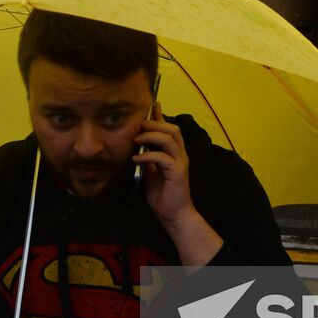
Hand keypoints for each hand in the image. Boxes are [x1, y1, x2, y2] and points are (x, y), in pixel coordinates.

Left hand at [134, 104, 222, 266]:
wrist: (173, 214)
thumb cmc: (162, 194)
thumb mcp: (151, 171)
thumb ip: (149, 157)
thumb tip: (138, 144)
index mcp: (175, 152)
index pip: (169, 128)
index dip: (160, 115)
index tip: (152, 103)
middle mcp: (180, 154)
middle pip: (172, 128)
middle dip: (154, 123)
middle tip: (137, 126)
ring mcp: (181, 163)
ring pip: (170, 139)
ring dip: (151, 136)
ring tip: (136, 140)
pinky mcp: (178, 173)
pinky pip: (164, 158)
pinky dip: (149, 155)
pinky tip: (137, 158)